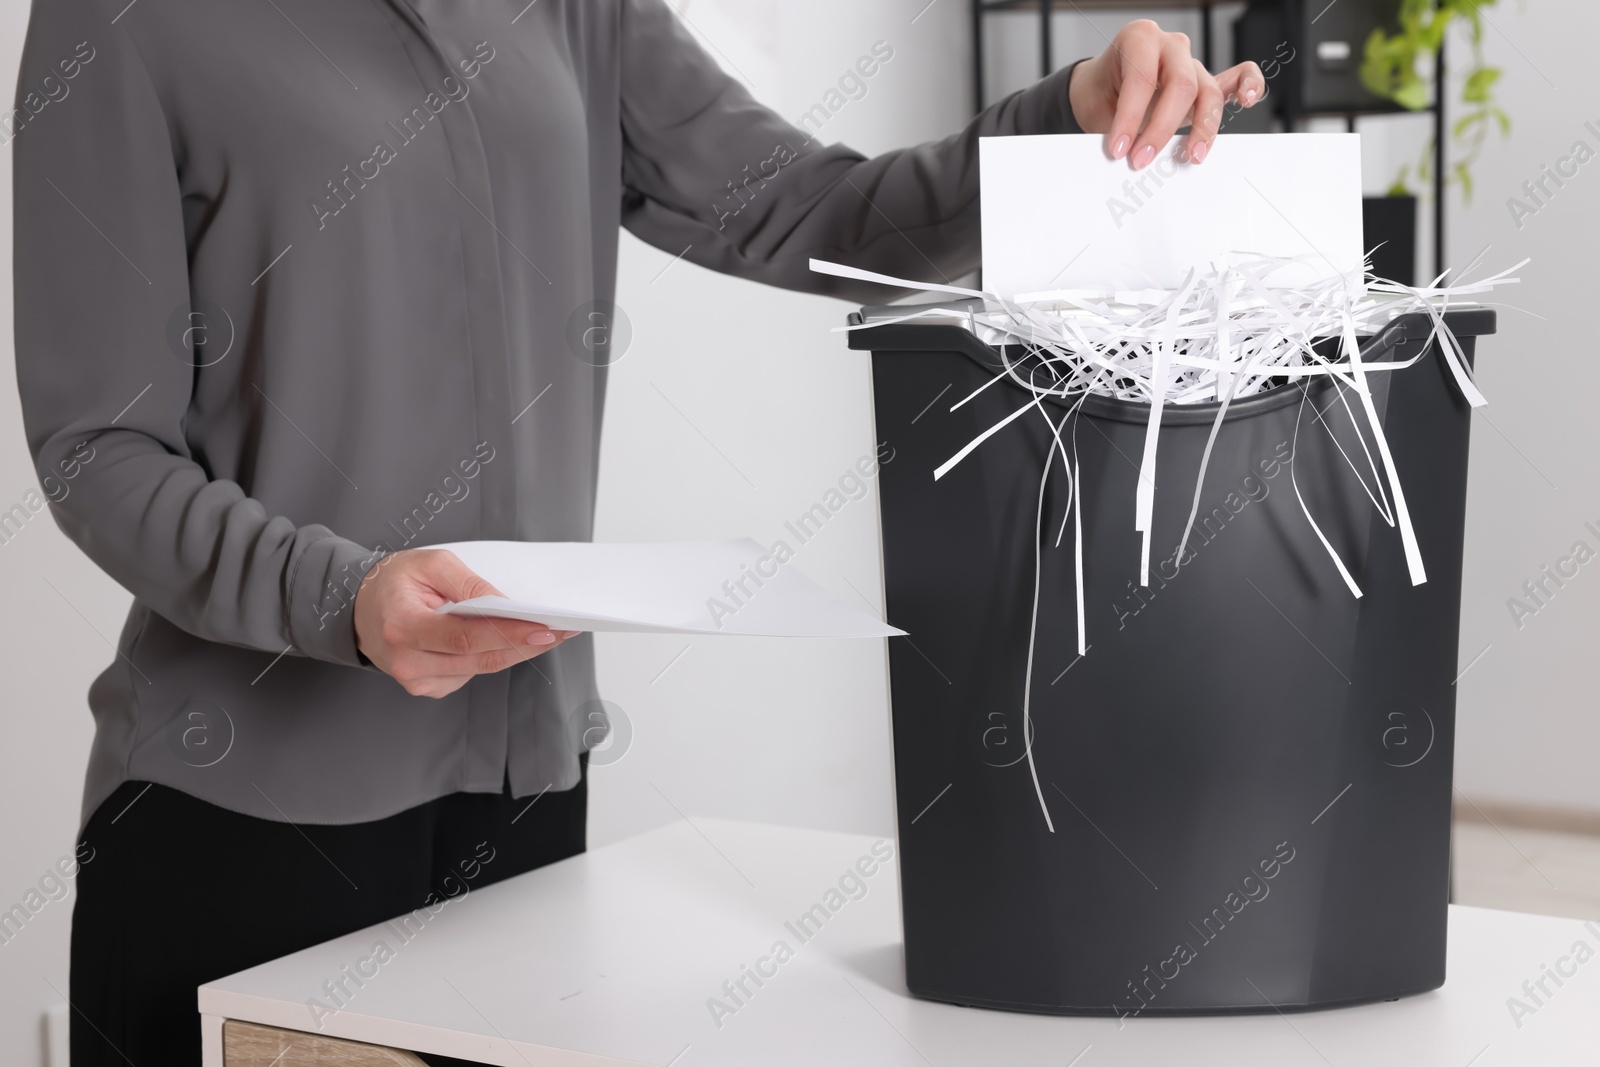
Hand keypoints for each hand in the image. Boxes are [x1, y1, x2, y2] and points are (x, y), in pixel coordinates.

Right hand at [354, 548, 576, 697]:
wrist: (358, 607)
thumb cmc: (393, 581)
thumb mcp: (430, 563)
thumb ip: (468, 584)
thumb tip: (506, 606)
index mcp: (403, 628)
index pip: (465, 638)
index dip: (508, 635)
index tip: (544, 629)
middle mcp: (408, 662)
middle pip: (480, 658)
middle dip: (526, 644)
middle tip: (562, 631)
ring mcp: (417, 680)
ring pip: (481, 668)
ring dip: (516, 651)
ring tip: (549, 633)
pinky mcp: (428, 687)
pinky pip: (471, 672)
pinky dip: (495, 655)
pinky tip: (514, 641)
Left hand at [1067, 20, 1265, 167]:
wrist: (1101, 89)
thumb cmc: (1100, 94)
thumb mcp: (1094, 107)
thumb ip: (1110, 128)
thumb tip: (1122, 158)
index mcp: (1138, 39)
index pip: (1142, 79)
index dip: (1129, 118)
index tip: (1119, 149)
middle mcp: (1169, 46)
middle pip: (1181, 84)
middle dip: (1161, 128)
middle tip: (1142, 159)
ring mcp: (1190, 62)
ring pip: (1207, 91)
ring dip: (1202, 128)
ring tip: (1190, 156)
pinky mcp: (1205, 82)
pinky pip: (1236, 77)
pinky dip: (1249, 85)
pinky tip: (1249, 100)